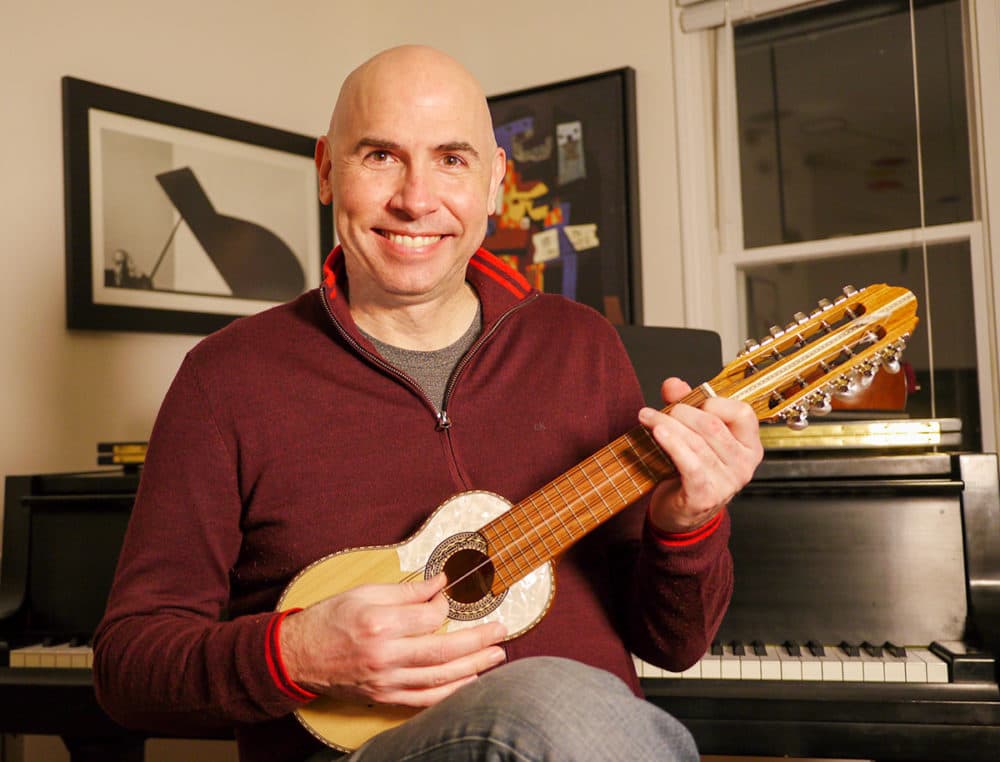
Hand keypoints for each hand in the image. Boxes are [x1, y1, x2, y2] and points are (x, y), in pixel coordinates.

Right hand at [279, 573, 506, 706]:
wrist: (298, 656)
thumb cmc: (330, 619)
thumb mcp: (364, 592)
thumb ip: (407, 591)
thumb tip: (441, 583)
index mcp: (380, 623)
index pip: (430, 617)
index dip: (446, 606)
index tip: (450, 599)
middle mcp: (385, 655)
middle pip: (444, 650)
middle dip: (478, 641)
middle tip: (501, 631)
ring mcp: (386, 681)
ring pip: (440, 678)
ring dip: (473, 667)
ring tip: (496, 656)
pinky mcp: (385, 696)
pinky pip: (426, 698)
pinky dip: (451, 691)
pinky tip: (470, 681)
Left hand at [639, 377, 762, 533]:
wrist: (682, 514)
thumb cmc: (690, 472)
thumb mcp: (693, 435)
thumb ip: (686, 406)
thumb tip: (674, 384)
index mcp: (748, 445)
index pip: (742, 413)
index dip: (714, 401)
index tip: (690, 400)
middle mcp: (744, 464)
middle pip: (713, 425)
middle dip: (681, 412)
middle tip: (660, 409)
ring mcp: (727, 482)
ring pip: (697, 442)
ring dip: (667, 424)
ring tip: (647, 416)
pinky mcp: (706, 495)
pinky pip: (689, 463)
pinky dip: (672, 444)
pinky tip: (657, 432)